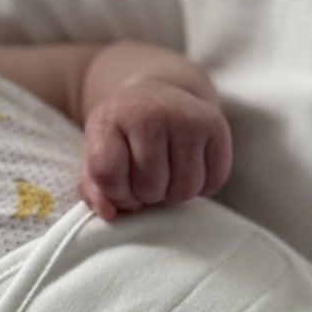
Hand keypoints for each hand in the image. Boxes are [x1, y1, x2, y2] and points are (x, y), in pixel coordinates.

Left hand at [78, 80, 232, 221]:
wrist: (159, 97)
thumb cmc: (125, 137)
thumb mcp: (98, 155)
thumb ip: (95, 189)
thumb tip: (109, 213)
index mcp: (110, 119)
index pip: (107, 175)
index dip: (116, 194)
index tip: (122, 187)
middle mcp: (150, 112)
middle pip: (149, 188)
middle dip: (148, 194)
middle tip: (149, 176)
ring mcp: (186, 118)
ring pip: (183, 190)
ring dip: (175, 193)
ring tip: (169, 173)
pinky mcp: (216, 126)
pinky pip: (213, 182)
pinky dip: (203, 186)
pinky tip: (191, 168)